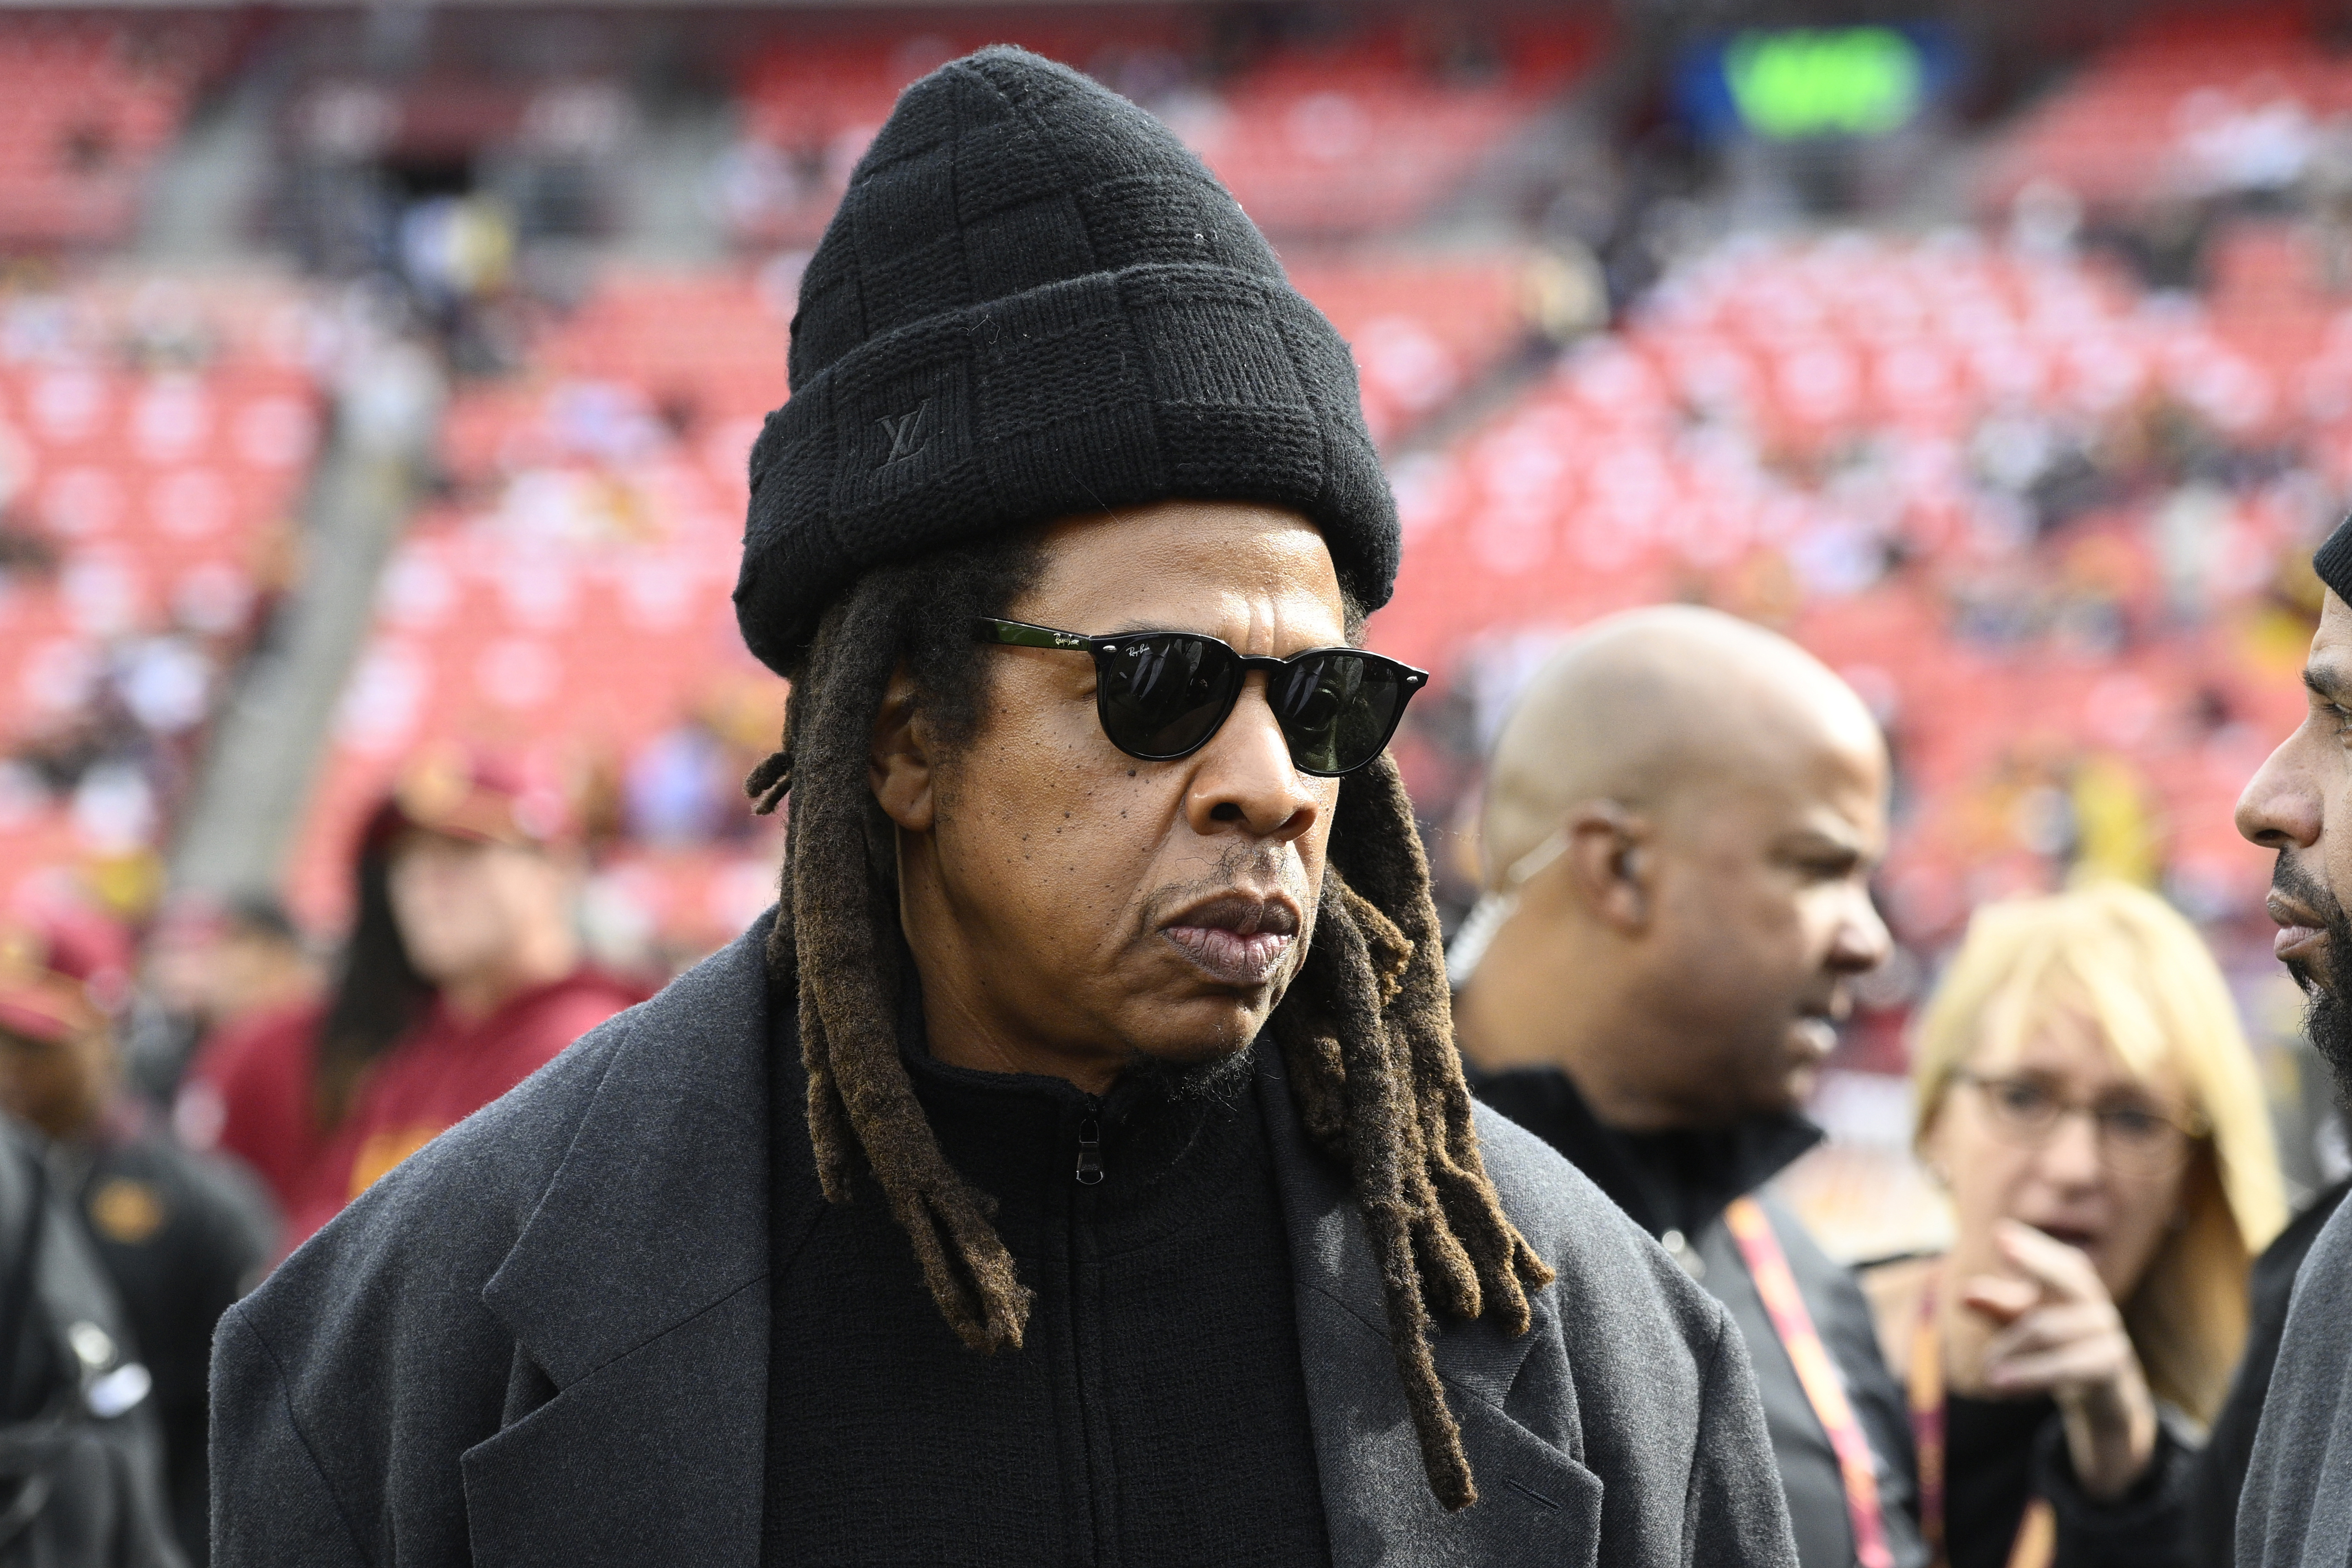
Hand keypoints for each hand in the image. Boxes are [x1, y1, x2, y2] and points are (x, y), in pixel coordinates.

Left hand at [1958, 1220, 2156, 1501]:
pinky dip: (2032, 1374)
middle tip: (1981, 1277)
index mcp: (2078, 1291)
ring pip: (2050, 1330)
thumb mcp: (2024, 1327)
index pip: (2064, 1262)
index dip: (2034, 1250)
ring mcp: (2110, 1340)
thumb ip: (1999, 1307)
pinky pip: (2070, 1368)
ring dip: (2010, 1348)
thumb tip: (1963, 1293)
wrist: (2107, 1403)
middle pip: (2072, 1280)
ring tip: (1985, 1371)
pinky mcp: (2111, 1374)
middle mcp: (2098, 1309)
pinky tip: (2003, 1385)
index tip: (2000, 1234)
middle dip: (2034, 1269)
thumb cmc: (2058, 1351)